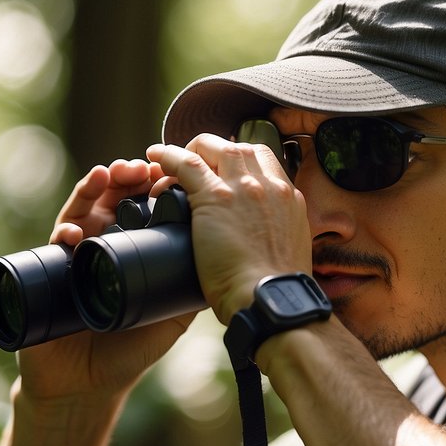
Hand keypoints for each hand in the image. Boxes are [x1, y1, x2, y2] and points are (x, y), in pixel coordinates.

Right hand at [16, 160, 196, 402]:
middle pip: (115, 199)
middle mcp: (103, 245)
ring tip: (108, 175)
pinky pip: (56, 244)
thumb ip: (191, 290)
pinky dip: (65, 233)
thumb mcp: (170, 317)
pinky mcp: (49, 271)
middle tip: (140, 166)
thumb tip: (227, 264)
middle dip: (127, 177)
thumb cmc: (129, 350)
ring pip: (84, 210)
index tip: (171, 174)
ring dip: (94, 189)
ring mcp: (76, 254)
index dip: (157, 188)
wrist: (87, 385)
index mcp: (134, 250)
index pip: (146, 208)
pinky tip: (75, 232)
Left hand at [146, 135, 311, 324]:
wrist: (268, 299)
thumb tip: (261, 242)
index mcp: (289, 199)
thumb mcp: (288, 252)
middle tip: (196, 164)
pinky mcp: (215, 198)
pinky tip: (156, 156)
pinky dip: (168, 155)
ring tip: (171, 161)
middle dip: (214, 150)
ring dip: (191, 149)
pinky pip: (187, 163)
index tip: (224, 170)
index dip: (239, 160)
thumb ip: (276, 235)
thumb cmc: (274, 289)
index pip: (264, 160)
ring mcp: (244, 189)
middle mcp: (270, 186)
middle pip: (239, 148)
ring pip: (214, 147)